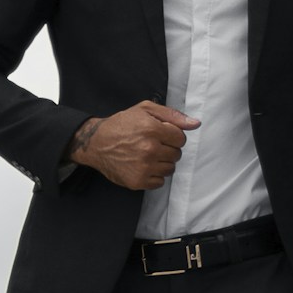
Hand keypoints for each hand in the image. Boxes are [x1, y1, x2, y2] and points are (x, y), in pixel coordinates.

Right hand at [68, 103, 197, 190]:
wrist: (96, 143)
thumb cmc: (122, 124)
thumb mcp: (145, 109)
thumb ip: (173, 115)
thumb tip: (196, 124)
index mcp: (152, 129)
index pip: (181, 139)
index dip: (172, 136)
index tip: (161, 134)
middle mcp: (149, 149)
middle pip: (177, 154)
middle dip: (168, 149)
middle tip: (152, 144)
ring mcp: (143, 167)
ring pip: (170, 169)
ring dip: (162, 162)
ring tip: (147, 155)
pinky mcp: (137, 181)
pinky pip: (160, 182)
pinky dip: (154, 175)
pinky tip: (143, 166)